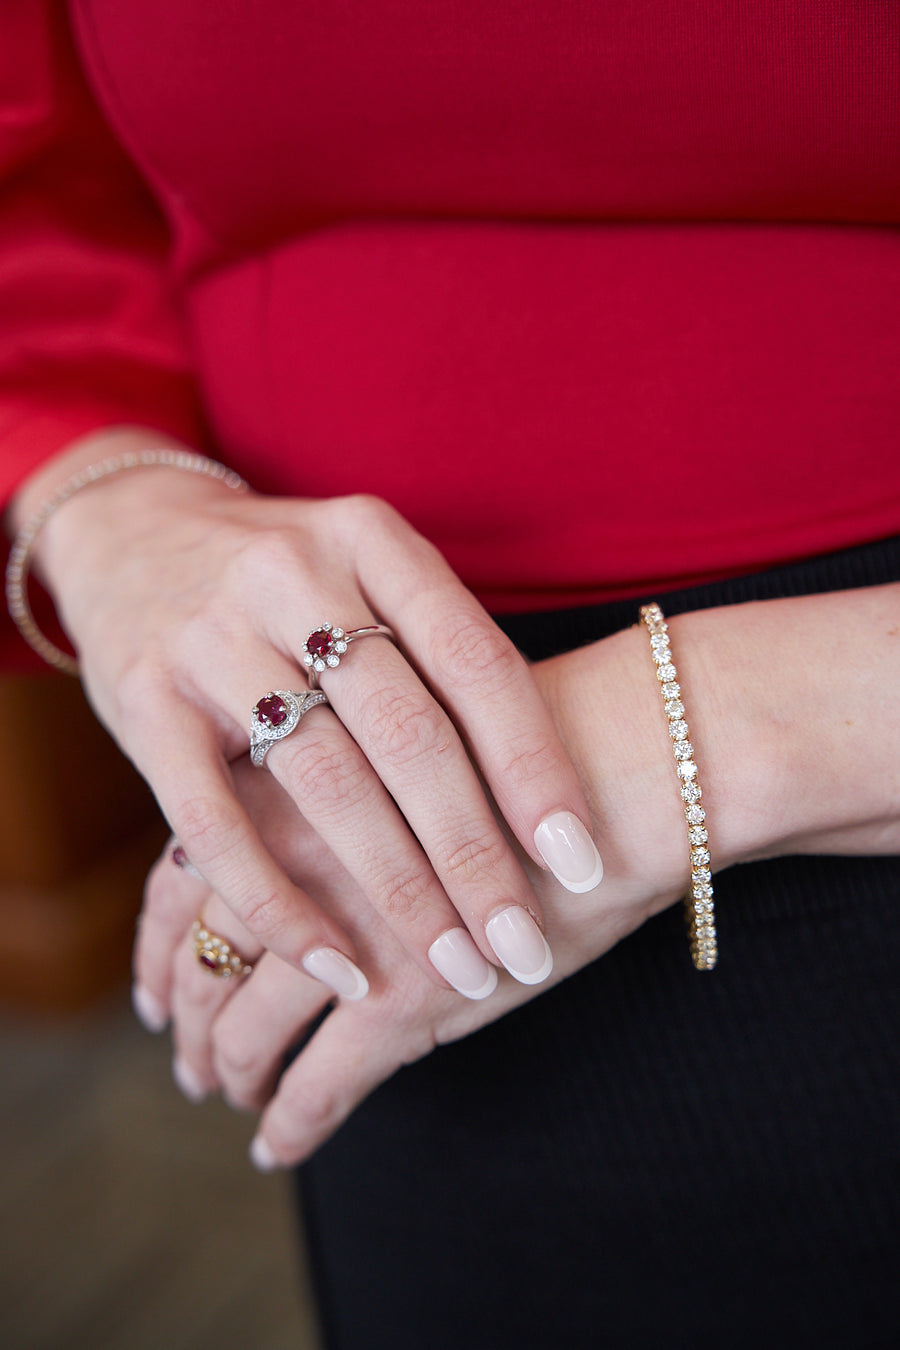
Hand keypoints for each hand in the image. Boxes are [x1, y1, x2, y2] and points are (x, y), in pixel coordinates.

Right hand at [19, 428, 602, 1001]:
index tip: (579, 862)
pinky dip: (281, 904)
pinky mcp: (143, 701)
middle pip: (408, 734)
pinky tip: (337, 966)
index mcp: (370, 539)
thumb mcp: (364, 571)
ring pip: (326, 784)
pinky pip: (217, 824)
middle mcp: (293, 576)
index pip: (474, 662)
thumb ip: (434, 650)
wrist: (128, 528)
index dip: (534, 768)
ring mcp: (210, 637)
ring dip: (399, 892)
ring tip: (454, 968)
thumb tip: (538, 792)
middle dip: (474, 855)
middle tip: (522, 947)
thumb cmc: (283, 575)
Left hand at [138, 580, 899, 1163]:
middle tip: (186, 1056)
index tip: (155, 986)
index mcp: (289, 787)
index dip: (157, 944)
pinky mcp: (403, 1000)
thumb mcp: (406, 746)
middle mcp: (294, 858)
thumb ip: (338, 792)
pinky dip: (292, 1121)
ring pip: (248, 1027)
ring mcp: (344, 931)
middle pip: (203, 958)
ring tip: (228, 1095)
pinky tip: (280, 1142)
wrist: (624, 763)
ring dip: (228, 1070)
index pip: (180, 882)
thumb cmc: (529, 745)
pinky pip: (321, 1081)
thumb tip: (295, 840)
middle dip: (187, 1016)